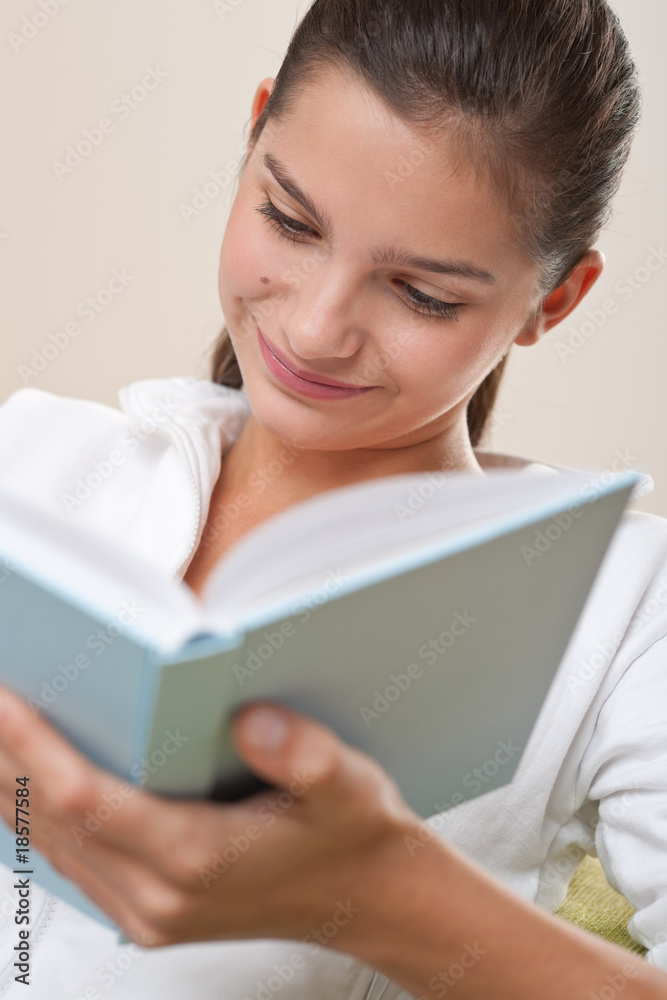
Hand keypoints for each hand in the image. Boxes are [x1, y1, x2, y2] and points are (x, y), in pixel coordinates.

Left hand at [0, 684, 418, 950]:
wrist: (368, 900)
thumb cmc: (351, 836)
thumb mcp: (350, 786)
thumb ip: (304, 755)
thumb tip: (249, 717)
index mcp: (201, 858)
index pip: (89, 799)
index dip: (35, 746)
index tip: (4, 697)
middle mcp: (160, 895)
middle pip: (54, 818)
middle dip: (5, 752)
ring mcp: (146, 912)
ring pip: (51, 841)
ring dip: (10, 781)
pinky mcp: (143, 911)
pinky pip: (67, 859)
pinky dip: (33, 812)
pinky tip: (19, 777)